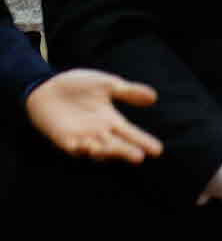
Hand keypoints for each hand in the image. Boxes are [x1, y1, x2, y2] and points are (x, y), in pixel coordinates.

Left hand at [24, 69, 162, 160]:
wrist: (44, 87)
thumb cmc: (75, 85)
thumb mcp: (105, 84)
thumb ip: (128, 91)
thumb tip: (154, 96)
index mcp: (111, 120)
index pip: (131, 134)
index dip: (144, 141)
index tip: (157, 150)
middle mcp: (99, 133)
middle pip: (118, 146)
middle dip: (128, 152)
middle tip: (139, 156)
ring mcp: (82, 138)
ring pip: (100, 150)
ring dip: (109, 153)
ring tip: (117, 151)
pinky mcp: (65, 140)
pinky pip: (76, 149)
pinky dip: (83, 150)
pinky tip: (91, 148)